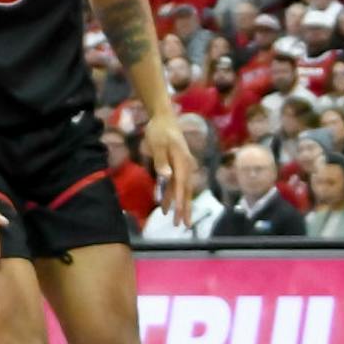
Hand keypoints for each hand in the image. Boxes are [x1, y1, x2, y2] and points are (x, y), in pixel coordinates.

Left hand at [142, 109, 196, 225]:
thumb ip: (161, 160)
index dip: (180, 199)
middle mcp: (186, 165)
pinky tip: (166, 206)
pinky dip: (172, 195)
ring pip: (182, 189)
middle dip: (185, 208)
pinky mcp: (178, 166)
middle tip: (184, 225)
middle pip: (186, 190)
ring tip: (176, 222)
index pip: (181, 183)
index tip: (179, 213)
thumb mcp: (157, 143)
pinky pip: (176, 184)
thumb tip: (167, 177)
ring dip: (179, 205)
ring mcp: (183, 166)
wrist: (164, 117)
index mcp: (182, 160)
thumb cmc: (159, 130)